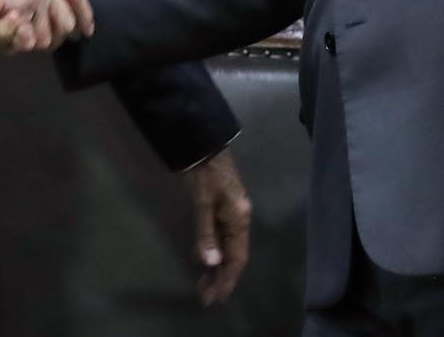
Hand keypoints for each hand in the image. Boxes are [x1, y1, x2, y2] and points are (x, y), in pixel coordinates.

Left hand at [185, 151, 251, 304]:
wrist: (205, 145)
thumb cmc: (204, 174)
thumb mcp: (202, 203)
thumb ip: (205, 233)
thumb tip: (210, 262)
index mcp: (239, 220)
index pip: (236, 258)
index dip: (226, 279)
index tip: (215, 298)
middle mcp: (241, 220)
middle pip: (235, 256)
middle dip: (222, 278)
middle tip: (206, 297)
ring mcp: (234, 214)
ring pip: (230, 248)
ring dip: (219, 268)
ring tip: (205, 285)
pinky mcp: (225, 209)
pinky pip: (224, 239)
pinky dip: (216, 253)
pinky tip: (207, 260)